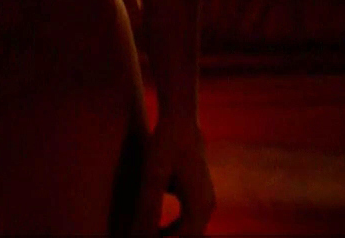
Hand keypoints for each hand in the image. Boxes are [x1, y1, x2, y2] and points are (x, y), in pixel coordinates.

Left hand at [132, 115, 214, 236]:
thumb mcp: (153, 176)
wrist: (180, 119)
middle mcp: (207, 206)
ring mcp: (205, 200)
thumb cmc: (166, 144)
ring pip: (187, 231)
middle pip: (188, 237)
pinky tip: (151, 225)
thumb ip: (148, 208)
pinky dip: (171, 228)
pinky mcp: (198, 194)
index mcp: (200, 206)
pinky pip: (186, 221)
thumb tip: (138, 236)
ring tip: (143, 235)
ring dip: (168, 237)